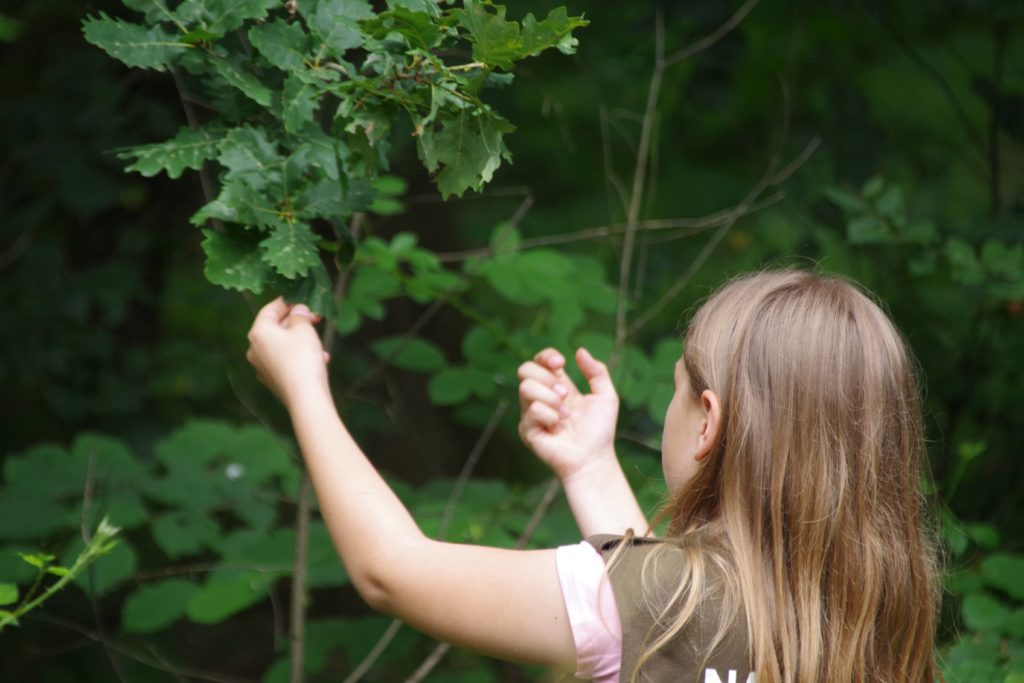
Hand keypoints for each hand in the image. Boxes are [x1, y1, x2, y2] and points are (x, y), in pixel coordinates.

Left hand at [246, 297, 331, 407]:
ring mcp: (262, 366)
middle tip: (315, 318)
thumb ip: (300, 315)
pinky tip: (319, 358)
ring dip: (301, 340)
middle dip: (297, 322)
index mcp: (258, 332)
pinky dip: (299, 356)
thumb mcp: (304, 329)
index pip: (270, 309)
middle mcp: (255, 349)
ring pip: (282, 345)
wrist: (305, 396)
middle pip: (275, 327)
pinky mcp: (272, 380)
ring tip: (319, 341)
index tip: (303, 300)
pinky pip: (285, 361)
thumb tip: (298, 310)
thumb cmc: (303, 358)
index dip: (288, 302)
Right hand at [517, 347, 618, 481]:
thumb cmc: (600, 431)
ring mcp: (531, 414)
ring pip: (525, 387)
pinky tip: (558, 427)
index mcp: (557, 386)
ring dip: (550, 397)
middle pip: (524, 369)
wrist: (594, 459)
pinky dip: (550, 416)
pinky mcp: (527, 430)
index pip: (540, 361)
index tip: (561, 363)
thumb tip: (579, 351)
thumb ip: (597, 372)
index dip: (546, 356)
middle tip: (564, 394)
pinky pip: (532, 410)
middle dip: (546, 377)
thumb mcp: (606, 396)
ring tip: (565, 414)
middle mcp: (541, 398)